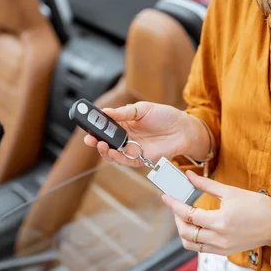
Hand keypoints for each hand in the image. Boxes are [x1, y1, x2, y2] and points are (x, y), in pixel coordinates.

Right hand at [83, 102, 200, 167]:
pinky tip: (111, 152)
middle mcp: (126, 137)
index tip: (87, 126)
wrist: (183, 128)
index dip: (96, 127)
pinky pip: (125, 161)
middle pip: (107, 142)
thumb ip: (124, 112)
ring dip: (104, 150)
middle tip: (89, 138)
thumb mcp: (142, 109)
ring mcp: (132, 149)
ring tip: (100, 145)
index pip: (106, 127)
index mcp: (125, 123)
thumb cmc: (165, 116)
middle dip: (96, 141)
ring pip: (113, 153)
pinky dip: (116, 158)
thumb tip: (105, 111)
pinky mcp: (140, 159)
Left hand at [162, 171, 270, 254]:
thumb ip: (207, 185)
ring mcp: (221, 247)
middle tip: (176, 204)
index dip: (173, 205)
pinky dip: (193, 238)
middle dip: (176, 217)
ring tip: (185, 216)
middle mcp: (219, 238)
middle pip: (185, 232)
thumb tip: (189, 176)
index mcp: (221, 221)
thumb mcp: (231, 191)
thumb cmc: (259, 206)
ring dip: (183, 230)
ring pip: (190, 244)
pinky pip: (201, 249)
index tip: (165, 196)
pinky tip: (196, 225)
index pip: (188, 214)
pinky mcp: (225, 252)